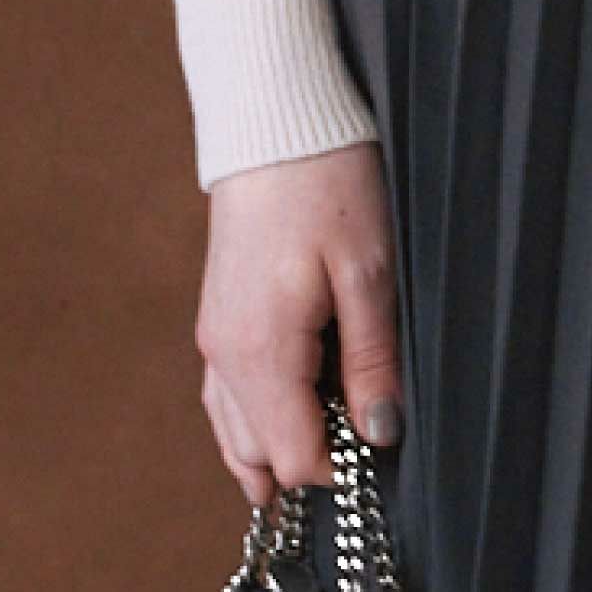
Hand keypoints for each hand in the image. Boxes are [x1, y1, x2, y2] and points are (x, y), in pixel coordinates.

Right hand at [195, 140, 404, 510]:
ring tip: (327, 441)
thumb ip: (373, 365)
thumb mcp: (370, 277)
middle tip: (359, 432)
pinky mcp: (216, 325)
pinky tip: (287, 423)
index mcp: (261, 352)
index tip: (376, 440)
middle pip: (259, 456)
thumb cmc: (327, 188)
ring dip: (278, 447)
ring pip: (234, 435)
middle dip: (310, 458)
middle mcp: (224, 357)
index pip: (293, 458)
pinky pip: (226, 401)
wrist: (272, 125)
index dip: (339, 466)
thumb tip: (378, 435)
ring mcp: (213, 343)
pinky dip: (255, 422)